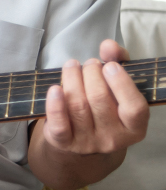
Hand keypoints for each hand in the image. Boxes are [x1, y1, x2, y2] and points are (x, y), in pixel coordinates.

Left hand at [43, 40, 148, 154]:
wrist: (79, 138)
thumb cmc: (103, 106)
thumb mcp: (117, 87)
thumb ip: (118, 62)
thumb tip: (109, 46)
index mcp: (134, 127)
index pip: (134, 107)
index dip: (121, 84)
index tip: (109, 66)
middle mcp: (114, 138)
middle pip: (99, 100)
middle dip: (91, 74)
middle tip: (88, 64)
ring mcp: (88, 142)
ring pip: (78, 106)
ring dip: (72, 80)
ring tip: (72, 66)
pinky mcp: (64, 143)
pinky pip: (59, 124)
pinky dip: (55, 104)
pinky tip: (54, 88)